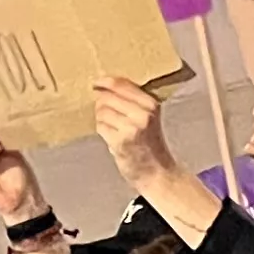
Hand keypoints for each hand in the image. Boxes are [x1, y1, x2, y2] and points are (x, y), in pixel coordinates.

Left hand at [91, 76, 176, 192]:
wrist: (157, 171)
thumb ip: (132, 101)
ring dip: (102, 119)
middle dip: (101, 103)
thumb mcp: (148, 117)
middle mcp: (143, 113)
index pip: (121, 84)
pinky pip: (100, 126)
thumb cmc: (150, 144)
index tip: (96, 83)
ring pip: (101, 111)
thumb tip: (104, 87)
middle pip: (107, 97)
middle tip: (106, 113)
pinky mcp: (120, 140)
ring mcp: (131, 127)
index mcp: (151, 104)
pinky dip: (102, 130)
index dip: (104, 82)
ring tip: (113, 127)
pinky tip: (112, 137)